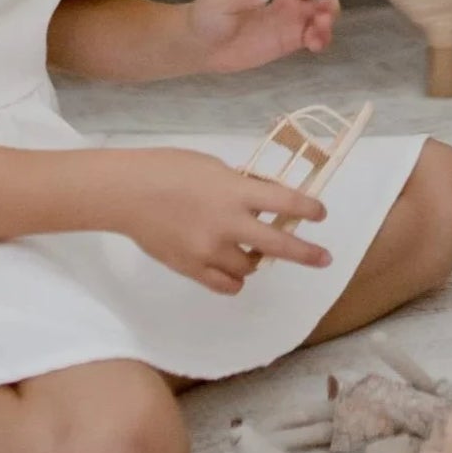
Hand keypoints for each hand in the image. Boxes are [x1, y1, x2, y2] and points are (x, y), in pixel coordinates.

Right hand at [113, 147, 331, 294]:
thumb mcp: (214, 168)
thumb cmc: (169, 169)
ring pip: (250, 268)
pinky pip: (226, 284)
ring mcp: (209, 251)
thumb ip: (241, 186)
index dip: (308, 209)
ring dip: (256, 259)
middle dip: (307, 253)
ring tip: (250, 249)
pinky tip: (234, 268)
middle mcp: (227, 224)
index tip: (320, 213)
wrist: (127, 193)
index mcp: (235, 192)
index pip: (285, 202)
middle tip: (324, 258)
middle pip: (279, 245)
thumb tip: (266, 200)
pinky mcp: (192, 268)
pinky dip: (234, 278)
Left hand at [187, 0, 339, 74]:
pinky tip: (315, 45)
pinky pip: (318, 33)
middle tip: (322, 3)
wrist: (204, 48)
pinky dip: (323, 37)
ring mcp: (293, 13)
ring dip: (329, 14)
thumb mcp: (221, 1)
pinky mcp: (295, 36)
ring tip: (320, 28)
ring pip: (324, 7)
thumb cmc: (209, 15)